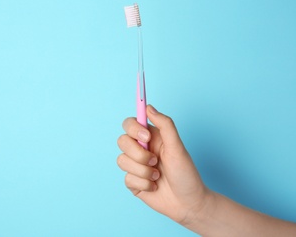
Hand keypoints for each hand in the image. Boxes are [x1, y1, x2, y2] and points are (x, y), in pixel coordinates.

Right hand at [117, 105, 211, 224]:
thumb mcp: (177, 147)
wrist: (188, 203)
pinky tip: (154, 186)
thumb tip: (148, 106)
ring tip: (157, 175)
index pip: (130, 124)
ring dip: (142, 171)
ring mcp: (135, 166)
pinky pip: (127, 178)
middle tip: (155, 161)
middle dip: (139, 154)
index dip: (134, 129)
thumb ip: (165, 125)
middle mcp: (141, 149)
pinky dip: (143, 183)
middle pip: (122, 141)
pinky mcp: (133, 182)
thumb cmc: (186, 174)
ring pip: (122, 161)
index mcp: (150, 137)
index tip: (146, 137)